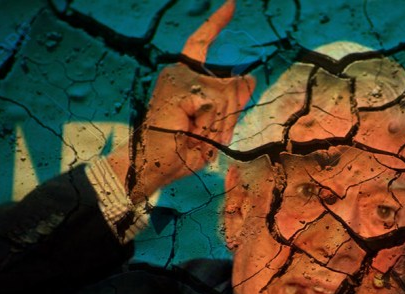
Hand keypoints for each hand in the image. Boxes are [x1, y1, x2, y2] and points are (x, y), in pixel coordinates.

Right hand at [108, 0, 254, 202]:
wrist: (154, 166)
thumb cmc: (181, 150)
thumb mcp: (214, 127)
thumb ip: (232, 102)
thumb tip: (250, 78)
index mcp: (186, 77)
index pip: (202, 42)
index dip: (217, 22)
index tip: (232, 3)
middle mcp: (180, 72)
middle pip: (232, 86)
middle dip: (227, 118)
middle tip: (200, 135)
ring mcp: (179, 78)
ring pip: (226, 98)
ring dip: (217, 126)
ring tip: (193, 135)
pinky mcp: (180, 88)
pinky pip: (213, 106)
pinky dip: (208, 126)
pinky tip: (189, 132)